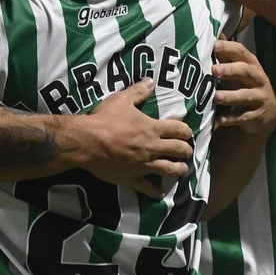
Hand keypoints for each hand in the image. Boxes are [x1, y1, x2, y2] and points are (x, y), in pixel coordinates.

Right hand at [75, 79, 195, 197]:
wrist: (87, 141)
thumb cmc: (104, 119)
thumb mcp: (121, 99)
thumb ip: (138, 91)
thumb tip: (151, 81)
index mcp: (152, 128)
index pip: (178, 129)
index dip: (186, 131)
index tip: (188, 133)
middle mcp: (153, 147)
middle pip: (178, 150)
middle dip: (186, 151)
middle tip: (187, 151)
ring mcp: (144, 165)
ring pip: (169, 170)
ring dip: (179, 170)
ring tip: (182, 170)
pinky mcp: (132, 178)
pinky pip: (148, 187)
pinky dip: (156, 192)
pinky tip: (161, 193)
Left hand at [212, 39, 275, 133]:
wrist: (268, 113)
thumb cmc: (247, 85)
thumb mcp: (240, 68)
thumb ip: (227, 53)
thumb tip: (215, 32)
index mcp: (251, 65)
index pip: (242, 52)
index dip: (229, 48)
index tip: (214, 45)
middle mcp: (258, 79)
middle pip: (246, 71)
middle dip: (230, 70)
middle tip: (213, 71)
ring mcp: (260, 97)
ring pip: (246, 95)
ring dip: (230, 96)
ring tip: (215, 97)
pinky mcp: (258, 115)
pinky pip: (245, 117)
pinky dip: (232, 119)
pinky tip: (220, 120)